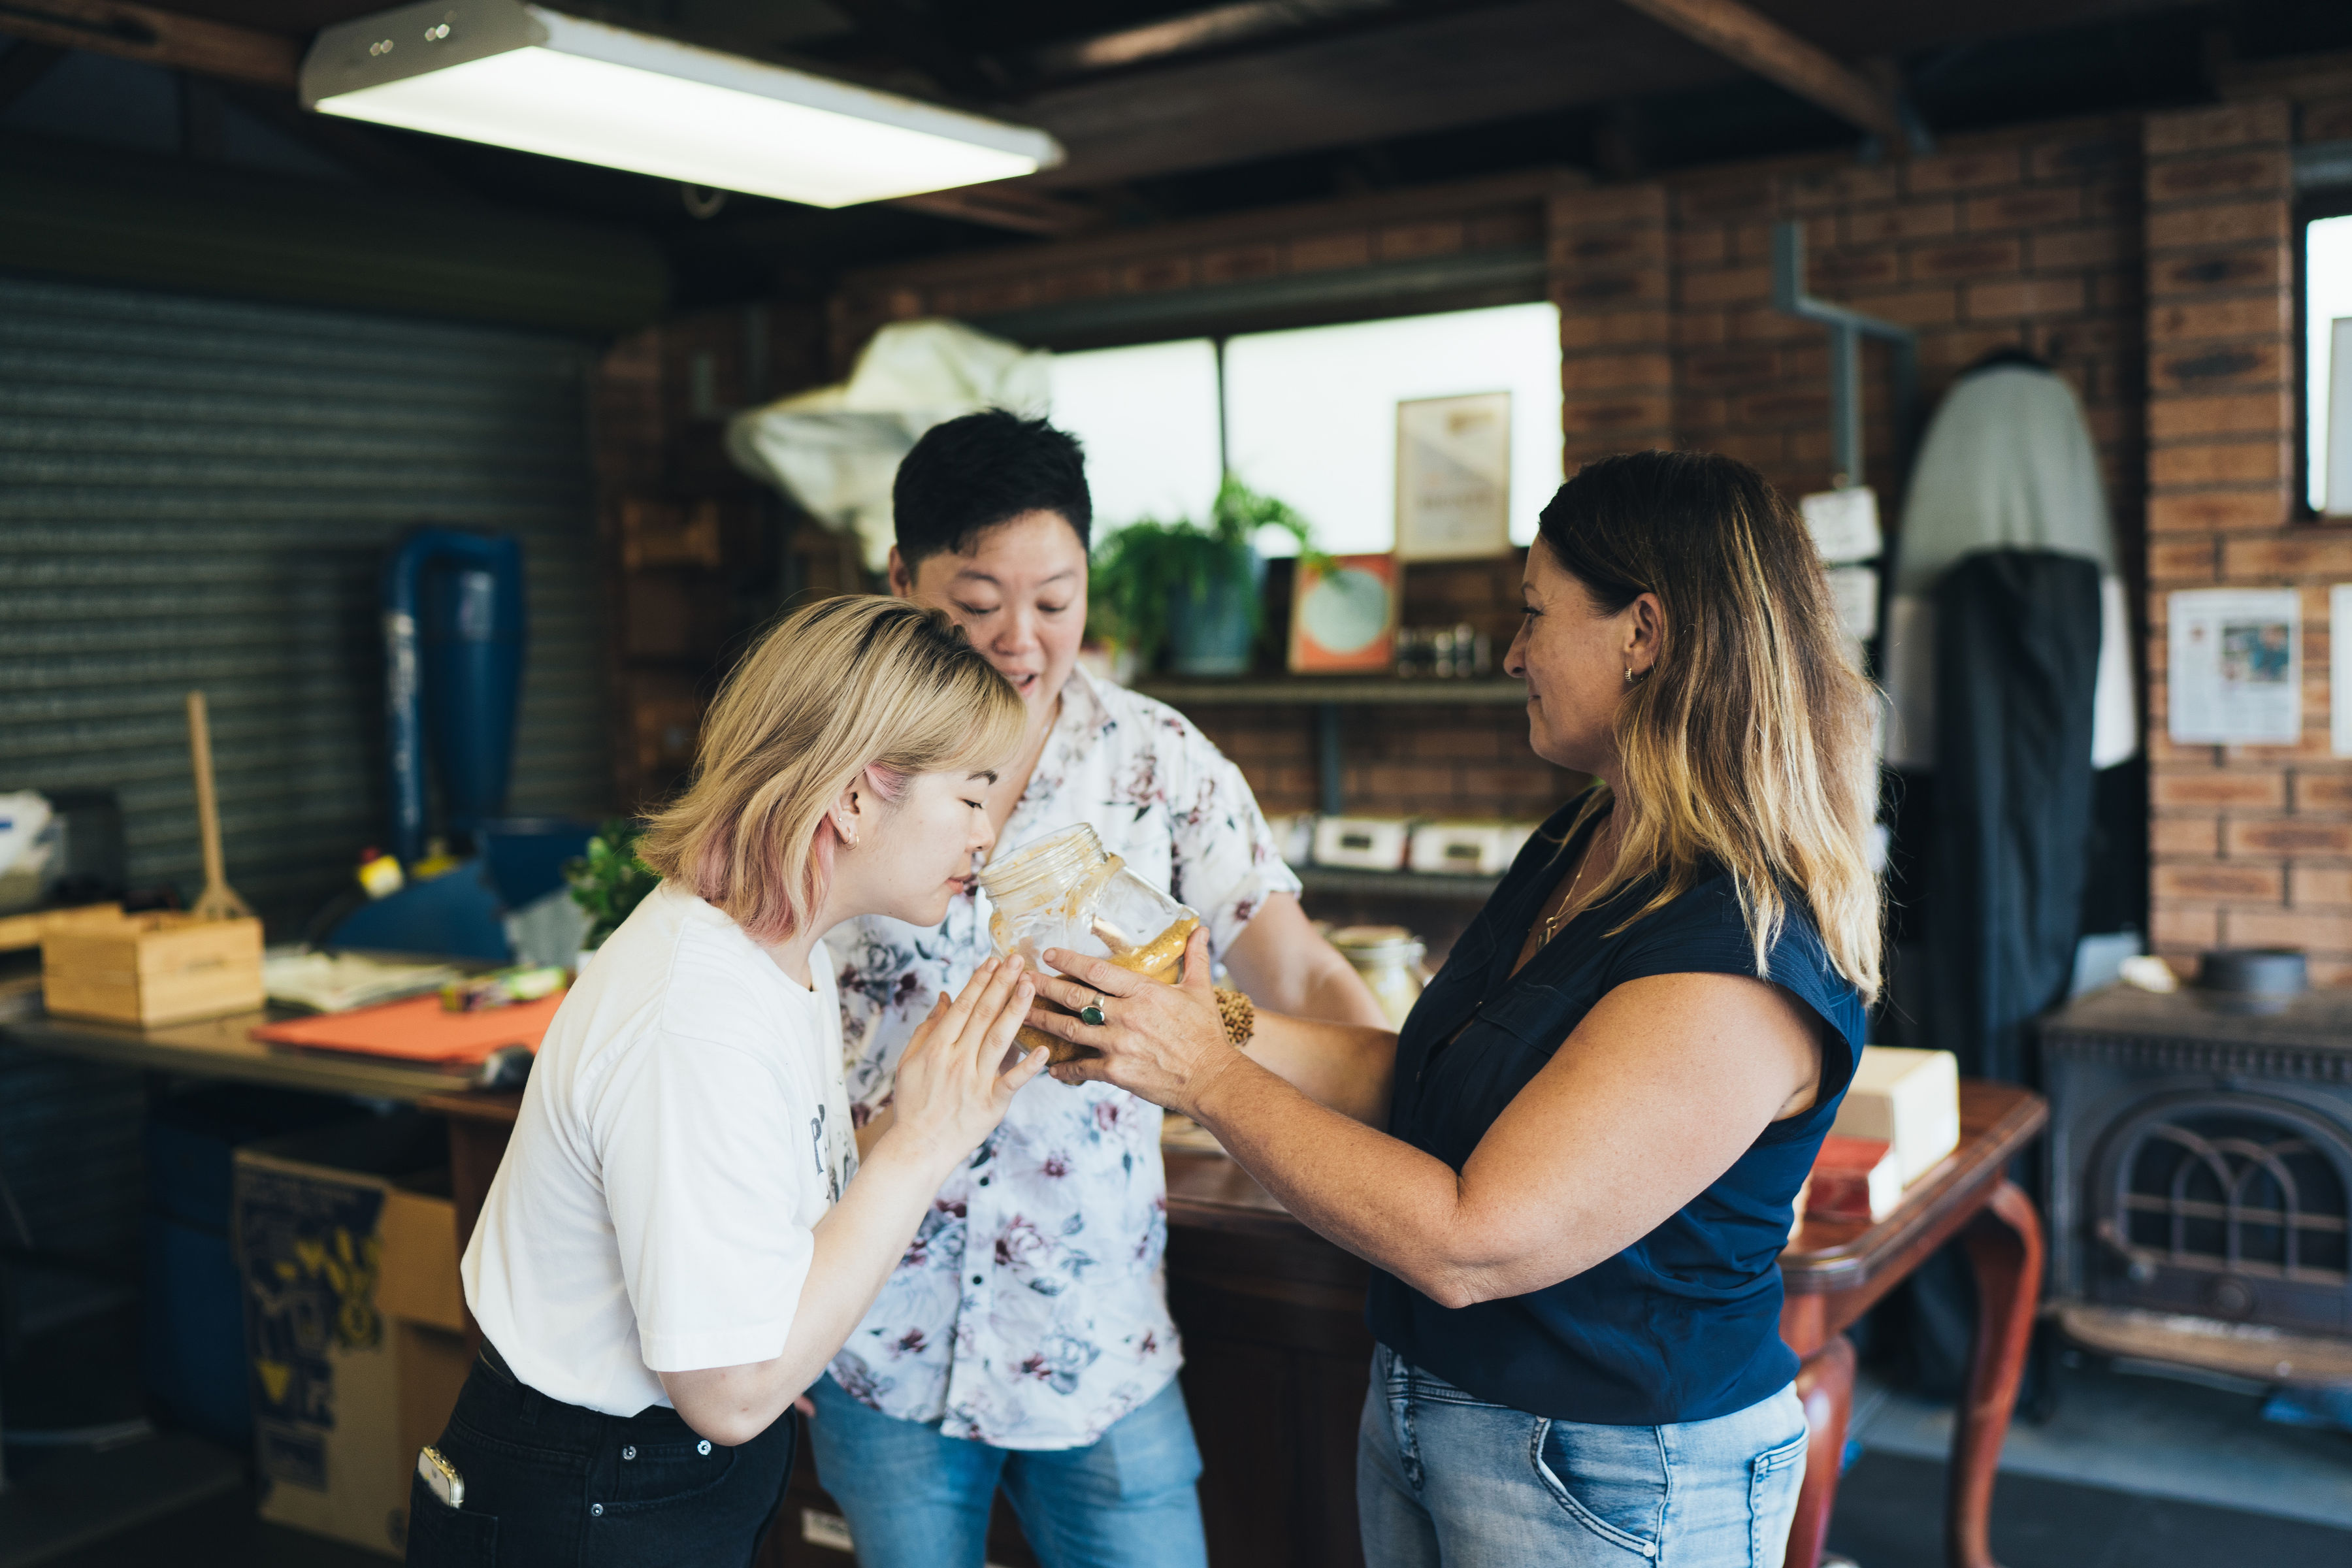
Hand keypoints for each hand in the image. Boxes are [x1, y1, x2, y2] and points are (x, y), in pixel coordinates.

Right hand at [883, 957, 1046, 1167]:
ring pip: (999, 1039)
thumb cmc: (913, 1103)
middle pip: (983, 1015)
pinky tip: (1044, 1048)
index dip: (980, 981)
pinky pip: (1012, 1081)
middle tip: (1018, 960)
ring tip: (1030, 985)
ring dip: (1016, 1009)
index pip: (963, 1006)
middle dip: (1001, 984)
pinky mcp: (991, 1104)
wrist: (918, 1147)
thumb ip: (928, 1028)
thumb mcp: (910, 1061)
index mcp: (937, 1047)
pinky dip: (1028, 1066)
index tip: (994, 960)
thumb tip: (944, 997)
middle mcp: (957, 1060)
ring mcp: (975, 1081)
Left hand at [1027, 929, 1240, 1117]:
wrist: (1212, 1079)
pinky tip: (1048, 1067)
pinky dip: (1062, 1068)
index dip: (1069, 961)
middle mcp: (1126, 1016)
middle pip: (1074, 998)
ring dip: (1042, 1021)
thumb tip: (1199, 929)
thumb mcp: (1201, 991)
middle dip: (1043, 987)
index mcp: (1144, 992)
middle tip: (1019, 979)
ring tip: (1020, 1014)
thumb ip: (1194, 958)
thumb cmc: (1207, 1035)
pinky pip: (1081, 1067)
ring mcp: (1118, 1045)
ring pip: (1070, 1030)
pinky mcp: (1116, 1072)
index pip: (1098, 971)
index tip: (1048, 954)